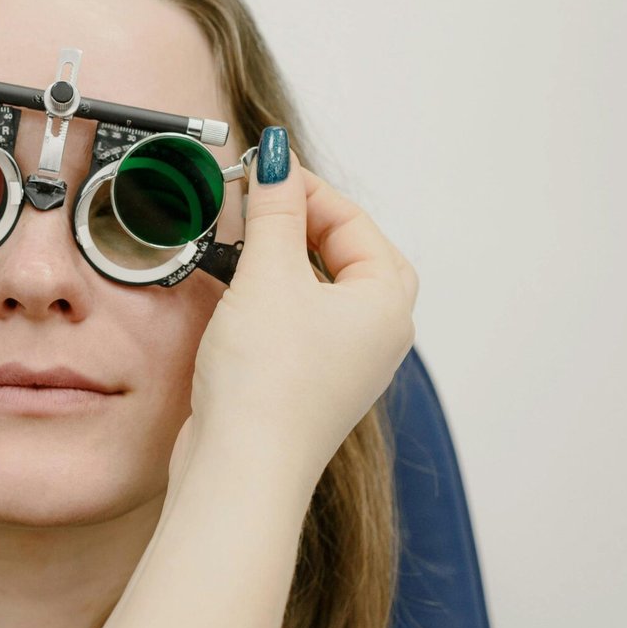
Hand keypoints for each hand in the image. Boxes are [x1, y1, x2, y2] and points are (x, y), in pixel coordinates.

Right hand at [168, 127, 420, 496]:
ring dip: (285, 261)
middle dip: (303, 224)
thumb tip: (279, 157)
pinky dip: (273, 298)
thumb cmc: (268, 385)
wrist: (241, 469)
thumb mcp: (268, 275)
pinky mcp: (308, 387)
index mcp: (387, 303)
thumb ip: (275, 211)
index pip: (355, 223)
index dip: (307, 189)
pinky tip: (238, 295)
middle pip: (347, 255)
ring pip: (322, 290)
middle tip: (258, 203)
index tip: (263, 170)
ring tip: (244, 243)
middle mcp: (378, 336)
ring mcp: (345, 365)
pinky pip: (300, 324)